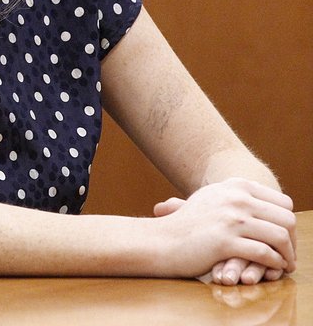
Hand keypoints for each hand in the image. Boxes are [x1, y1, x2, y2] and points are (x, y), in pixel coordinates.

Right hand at [151, 178, 295, 283]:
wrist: (161, 240)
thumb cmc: (188, 223)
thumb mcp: (213, 198)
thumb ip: (237, 195)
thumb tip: (264, 198)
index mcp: (235, 186)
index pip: (283, 202)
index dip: (288, 223)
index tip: (285, 238)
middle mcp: (236, 198)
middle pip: (287, 219)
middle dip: (293, 240)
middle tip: (288, 254)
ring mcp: (231, 219)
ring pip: (280, 236)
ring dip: (288, 255)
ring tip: (285, 264)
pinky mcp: (226, 242)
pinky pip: (265, 254)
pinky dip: (274, 264)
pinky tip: (271, 269)